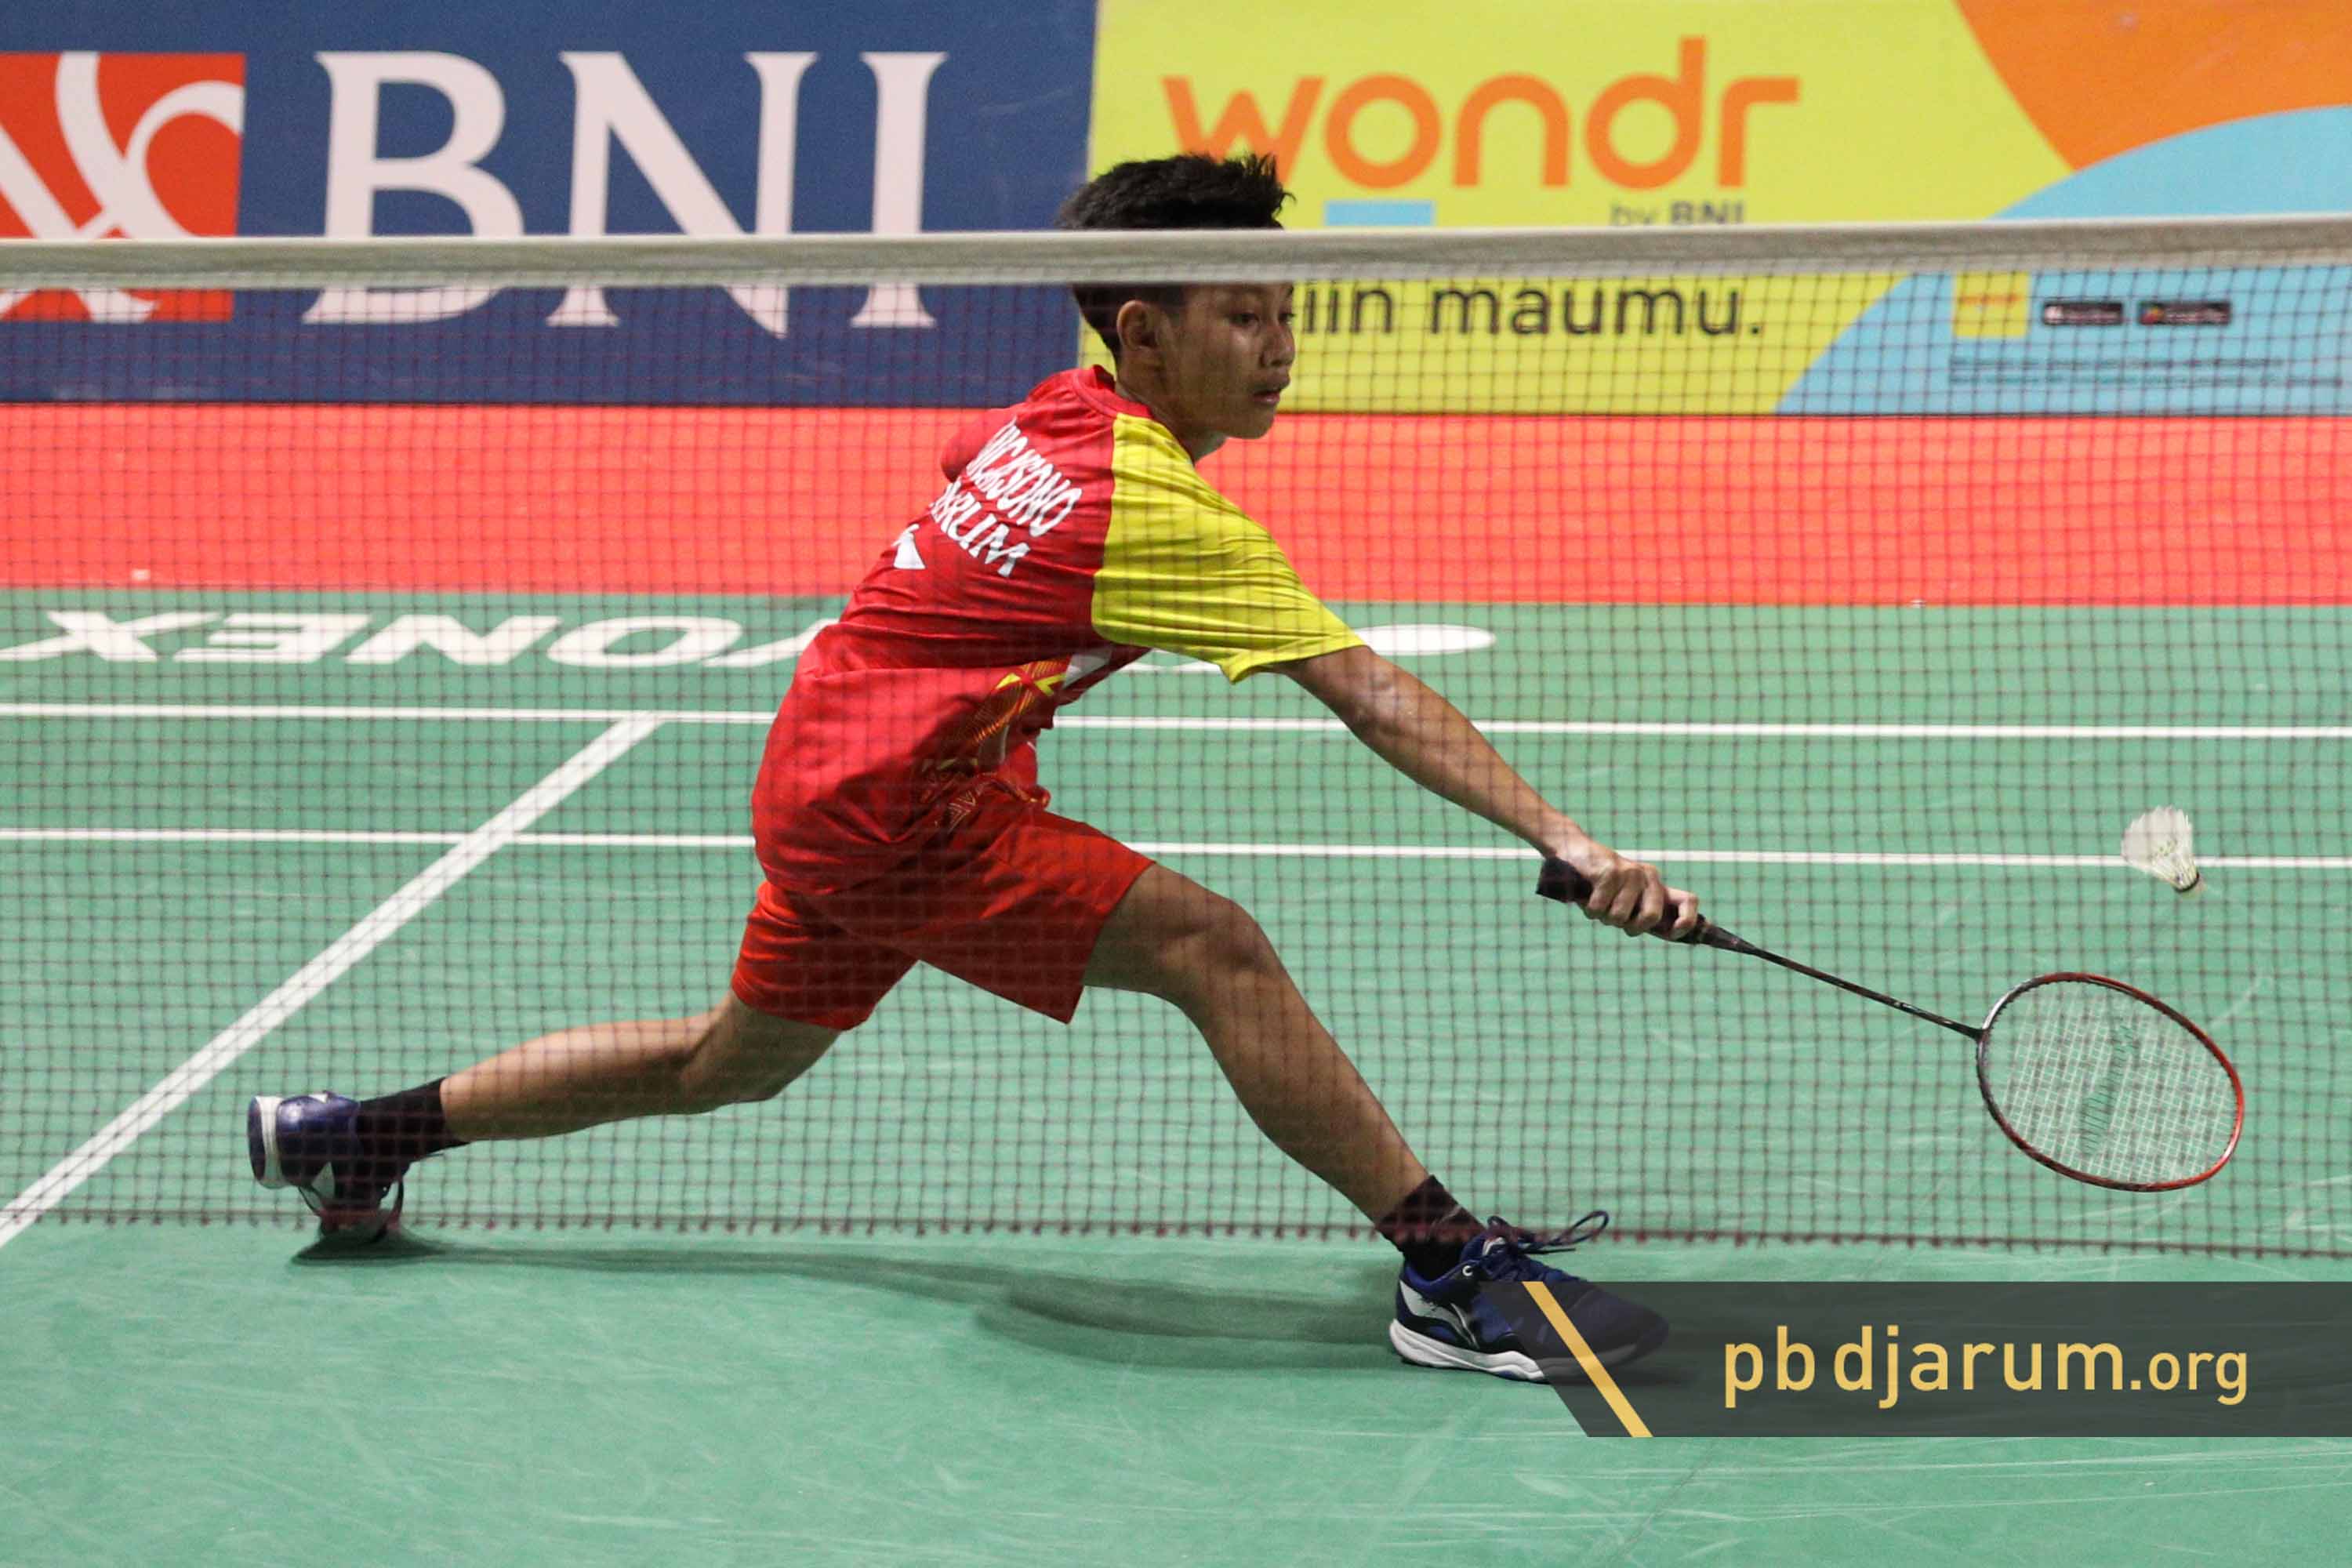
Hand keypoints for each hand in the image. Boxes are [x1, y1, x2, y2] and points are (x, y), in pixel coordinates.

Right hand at [1543, 832, 1699, 938]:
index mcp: (1657, 885)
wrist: (1575, 852)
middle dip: (1631, 927)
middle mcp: (1648, 877)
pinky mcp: (1610, 871)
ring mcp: (1630, 873)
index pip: (1689, 901)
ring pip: (1619, 917)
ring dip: (1604, 918)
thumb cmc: (1602, 884)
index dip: (1686, 921)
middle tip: (1617, 921)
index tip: (1673, 934)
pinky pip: (1599, 908)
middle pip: (1651, 917)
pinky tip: (1587, 898)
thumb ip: (1645, 914)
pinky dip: (1590, 910)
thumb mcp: (1627, 898)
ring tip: (1599, 904)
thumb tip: (1671, 933)